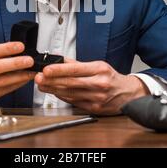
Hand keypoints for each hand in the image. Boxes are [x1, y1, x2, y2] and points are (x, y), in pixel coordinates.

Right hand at [0, 42, 34, 109]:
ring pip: (3, 80)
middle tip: (29, 60)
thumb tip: (18, 50)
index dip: (7, 48)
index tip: (21, 46)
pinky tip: (25, 79)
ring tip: (32, 71)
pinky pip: (5, 90)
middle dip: (15, 63)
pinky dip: (17, 84)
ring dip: (21, 75)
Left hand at [34, 58, 149, 114]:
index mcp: (99, 70)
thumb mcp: (98, 65)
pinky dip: (62, 96)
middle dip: (51, 80)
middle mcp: (98, 84)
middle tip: (38, 78)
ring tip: (42, 85)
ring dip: (53, 89)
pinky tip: (54, 92)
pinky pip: (73, 101)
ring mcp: (96, 97)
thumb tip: (60, 60)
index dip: (59, 70)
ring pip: (70, 93)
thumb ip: (78, 64)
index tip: (46, 69)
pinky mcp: (94, 107)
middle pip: (70, 82)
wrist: (127, 94)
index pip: (75, 69)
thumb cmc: (111, 78)